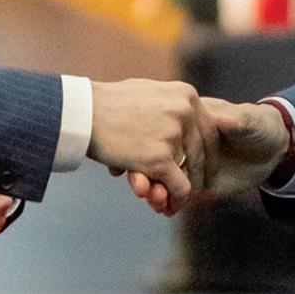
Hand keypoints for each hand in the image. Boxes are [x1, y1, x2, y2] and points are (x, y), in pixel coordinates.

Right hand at [87, 78, 213, 206]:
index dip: (206, 150)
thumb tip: (189, 112)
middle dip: (196, 171)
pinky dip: (174, 197)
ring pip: (190, 171)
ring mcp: (173, 136)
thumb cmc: (111, 103)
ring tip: (172, 193)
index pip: (210, 129)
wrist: (84, 113)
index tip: (199, 164)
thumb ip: (173, 102)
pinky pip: (180, 187)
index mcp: (186, 95)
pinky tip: (166, 203)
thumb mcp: (150, 91)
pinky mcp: (160, 160)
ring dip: (180, 185)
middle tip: (189, 183)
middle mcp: (185, 113)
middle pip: (203, 151)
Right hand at [124, 97, 291, 215]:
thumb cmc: (261, 126)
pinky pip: (176, 190)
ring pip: (163, 174)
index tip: (142, 160)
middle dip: (146, 172)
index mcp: (191, 116)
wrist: (273, 150)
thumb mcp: (250, 122)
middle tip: (140, 187)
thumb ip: (236, 121)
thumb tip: (221, 120)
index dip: (153, 144)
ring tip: (152, 201)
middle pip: (159, 154)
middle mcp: (184, 137)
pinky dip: (168, 200)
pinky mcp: (195, 177)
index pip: (168, 130)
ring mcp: (188, 158)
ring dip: (154, 189)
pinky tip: (164, 210)